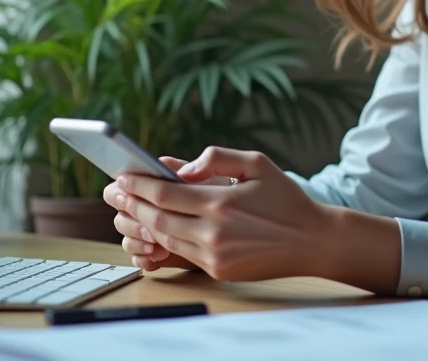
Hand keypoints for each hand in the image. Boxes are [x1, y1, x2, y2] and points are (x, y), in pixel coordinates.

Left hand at [111, 147, 335, 280]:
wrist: (311, 240)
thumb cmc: (285, 197)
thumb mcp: (256, 163)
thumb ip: (215, 157)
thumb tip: (179, 169)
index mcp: (222, 202)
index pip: (165, 194)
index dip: (139, 185)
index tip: (123, 176)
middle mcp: (214, 232)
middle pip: (158, 219)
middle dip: (134, 204)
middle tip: (116, 192)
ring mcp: (214, 256)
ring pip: (166, 238)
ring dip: (144, 223)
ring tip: (131, 208)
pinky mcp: (218, 270)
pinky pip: (182, 253)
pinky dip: (166, 240)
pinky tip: (157, 227)